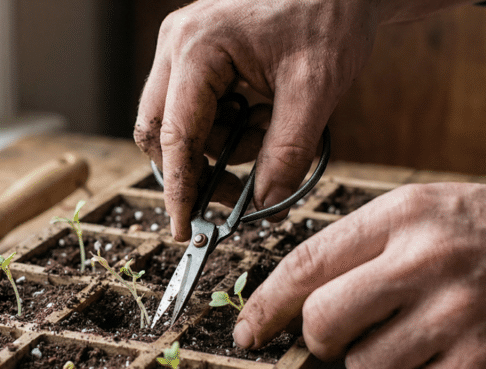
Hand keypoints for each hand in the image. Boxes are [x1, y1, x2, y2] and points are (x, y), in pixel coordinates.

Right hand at [134, 0, 378, 240]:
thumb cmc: (328, 14)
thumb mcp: (316, 89)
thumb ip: (287, 152)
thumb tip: (265, 206)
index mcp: (196, 48)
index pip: (173, 136)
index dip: (179, 189)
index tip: (184, 229)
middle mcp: (176, 45)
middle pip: (157, 131)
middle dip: (196, 169)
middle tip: (237, 196)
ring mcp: (180, 48)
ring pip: (175, 125)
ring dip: (218, 149)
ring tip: (268, 134)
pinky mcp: (194, 55)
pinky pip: (193, 110)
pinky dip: (223, 129)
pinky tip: (261, 116)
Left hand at [233, 176, 485, 368]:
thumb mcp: (429, 206)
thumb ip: (364, 242)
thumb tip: (295, 293)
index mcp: (404, 215)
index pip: (307, 263)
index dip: (265, 305)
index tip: (247, 332)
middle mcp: (426, 261)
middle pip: (323, 324)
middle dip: (323, 340)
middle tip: (347, 335)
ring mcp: (457, 314)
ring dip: (374, 368)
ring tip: (412, 344)